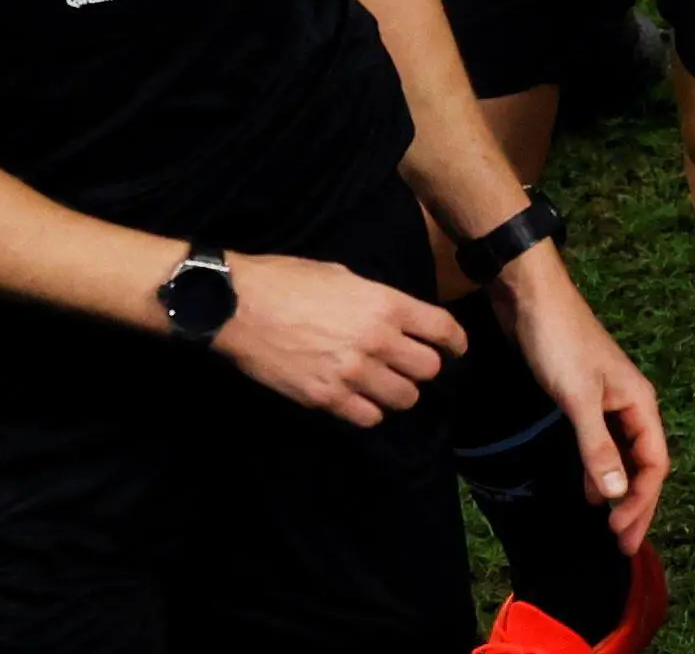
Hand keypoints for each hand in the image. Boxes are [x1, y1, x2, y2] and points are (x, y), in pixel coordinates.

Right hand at [210, 251, 467, 425]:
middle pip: (428, 369)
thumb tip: (396, 319)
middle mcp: (377, 340)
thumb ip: (377, 300)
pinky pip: (369, 418)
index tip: (456, 350)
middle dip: (425, 369)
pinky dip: (370, 412)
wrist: (239, 305)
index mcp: (385, 304)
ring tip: (385, 386)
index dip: (456, 343)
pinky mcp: (326, 398)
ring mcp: (352, 373)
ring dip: (399, 393)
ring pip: (404, 398)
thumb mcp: (343, 276)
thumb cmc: (289, 280)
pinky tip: (360, 400)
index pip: (443, 330)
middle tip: (411, 367)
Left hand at [493, 246, 670, 550]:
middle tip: (622, 544)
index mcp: (639, 403)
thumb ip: (597, 445)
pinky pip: (602, 444)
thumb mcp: (577, 398)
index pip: (654, 463)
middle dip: (636, 504)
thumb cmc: (559, 343)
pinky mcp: (584, 398)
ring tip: (608, 524)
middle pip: (644, 463)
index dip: (641, 501)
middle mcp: (631, 404)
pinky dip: (599, 469)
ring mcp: (608, 401)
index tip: (618, 533)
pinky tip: (588, 488)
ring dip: (618, 489)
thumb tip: (615, 494)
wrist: (532, 298)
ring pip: (623, 455)